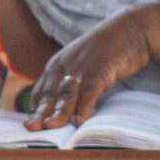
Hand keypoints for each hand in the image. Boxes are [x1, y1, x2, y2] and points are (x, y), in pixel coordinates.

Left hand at [26, 5, 159, 129]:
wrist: (130, 30)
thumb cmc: (105, 52)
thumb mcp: (81, 65)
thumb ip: (70, 82)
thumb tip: (64, 108)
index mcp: (56, 65)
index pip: (41, 91)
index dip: (34, 109)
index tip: (29, 126)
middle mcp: (64, 65)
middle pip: (50, 94)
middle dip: (40, 113)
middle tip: (31, 129)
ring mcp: (82, 67)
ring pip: (67, 94)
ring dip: (58, 112)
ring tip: (51, 127)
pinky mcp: (100, 70)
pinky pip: (89, 91)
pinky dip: (84, 107)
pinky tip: (80, 121)